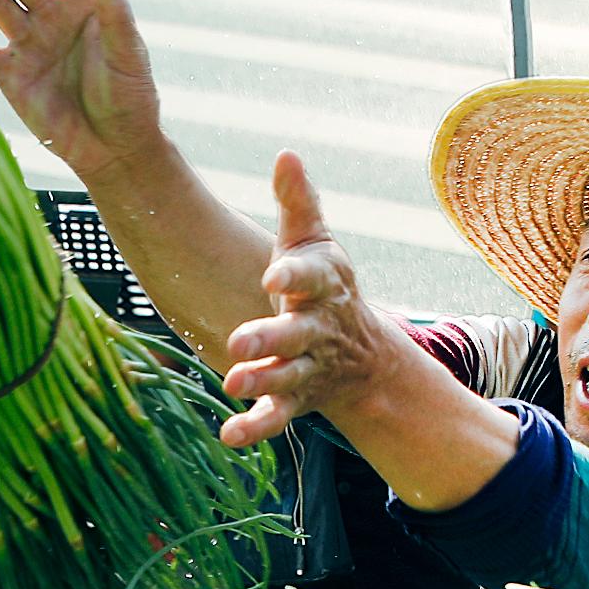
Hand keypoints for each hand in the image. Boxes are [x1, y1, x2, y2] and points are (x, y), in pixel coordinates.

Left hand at [219, 153, 408, 447]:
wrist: (360, 354)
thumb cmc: (323, 286)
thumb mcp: (315, 242)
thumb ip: (298, 203)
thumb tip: (286, 153)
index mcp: (322, 285)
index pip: (311, 277)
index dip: (294, 276)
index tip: (273, 274)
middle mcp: (317, 328)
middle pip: (296, 333)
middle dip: (270, 338)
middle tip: (239, 341)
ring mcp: (306, 367)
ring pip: (287, 377)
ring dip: (262, 381)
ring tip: (231, 383)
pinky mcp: (294, 400)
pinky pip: (276, 418)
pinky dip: (255, 428)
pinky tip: (229, 434)